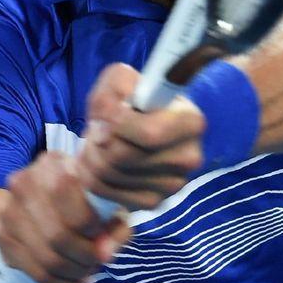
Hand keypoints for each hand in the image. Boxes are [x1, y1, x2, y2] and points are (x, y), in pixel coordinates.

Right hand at [0, 153, 131, 282]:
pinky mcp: (1, 236)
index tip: (103, 236)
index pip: (66, 193)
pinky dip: (59, 282)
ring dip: (73, 272)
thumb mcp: (109, 208)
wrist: (46, 213)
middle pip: (57, 234)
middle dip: (85, 256)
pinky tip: (72, 280)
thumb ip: (116, 227)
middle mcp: (24, 181)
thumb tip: (105, 253)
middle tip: (98, 262)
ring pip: (47, 257)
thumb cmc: (86, 206)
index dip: (90, 223)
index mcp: (53, 163)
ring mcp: (8, 210)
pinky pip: (34, 271)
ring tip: (87, 271)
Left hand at [77, 63, 205, 212]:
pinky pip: (106, 192)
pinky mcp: (154, 202)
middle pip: (123, 155)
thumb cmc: (130, 102)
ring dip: (90, 156)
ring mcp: (173, 184)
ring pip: (109, 174)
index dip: (116, 124)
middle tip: (97, 130)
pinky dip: (92, 176)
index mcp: (191, 122)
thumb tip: (108, 120)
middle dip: (97, 140)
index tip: (106, 116)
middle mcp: (190, 157)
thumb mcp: (122, 80)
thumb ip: (115, 85)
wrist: (134, 132)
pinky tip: (100, 163)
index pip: (149, 134)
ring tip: (97, 144)